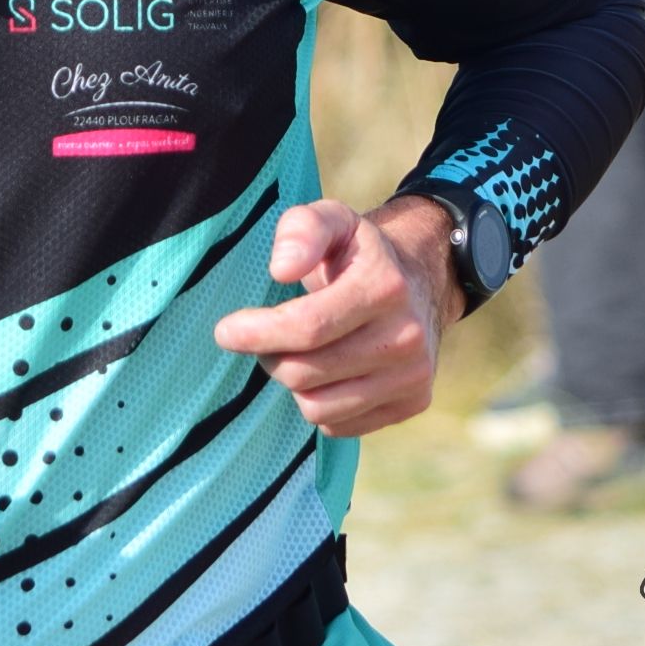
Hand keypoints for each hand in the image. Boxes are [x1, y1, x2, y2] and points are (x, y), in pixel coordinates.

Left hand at [211, 196, 458, 436]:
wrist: (419, 281)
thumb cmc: (356, 252)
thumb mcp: (331, 220)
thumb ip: (302, 230)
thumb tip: (281, 270)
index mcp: (384, 286)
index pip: (307, 327)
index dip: (257, 333)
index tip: (225, 331)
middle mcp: (406, 335)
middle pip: (304, 372)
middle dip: (270, 356)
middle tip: (266, 338)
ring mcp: (413, 374)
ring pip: (318, 407)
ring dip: (293, 384)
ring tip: (296, 354)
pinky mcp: (413, 403)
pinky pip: (339, 426)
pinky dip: (320, 404)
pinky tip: (325, 374)